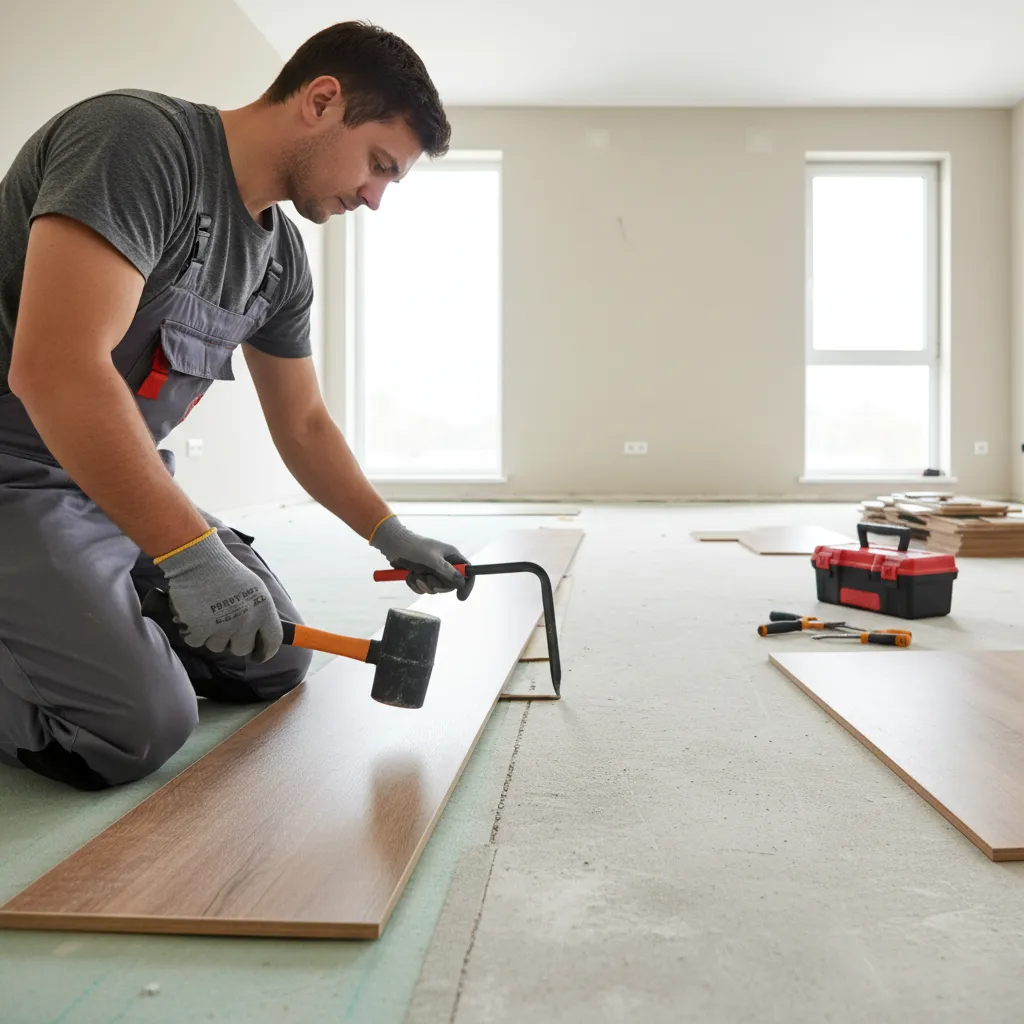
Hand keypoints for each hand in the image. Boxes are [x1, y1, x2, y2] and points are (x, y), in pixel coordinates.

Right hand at [155, 530, 283, 660]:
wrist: (199, 560)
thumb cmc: (226, 572)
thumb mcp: (255, 589)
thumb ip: (260, 612)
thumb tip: (263, 636)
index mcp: (264, 609)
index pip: (273, 641)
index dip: (266, 652)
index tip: (258, 656)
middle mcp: (247, 620)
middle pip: (242, 649)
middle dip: (233, 642)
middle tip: (224, 628)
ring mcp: (223, 625)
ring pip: (218, 647)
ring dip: (211, 635)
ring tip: (208, 613)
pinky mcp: (200, 628)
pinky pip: (196, 642)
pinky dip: (192, 632)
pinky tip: (193, 615)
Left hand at [371, 516, 473, 600]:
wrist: (393, 544)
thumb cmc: (414, 548)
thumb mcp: (433, 559)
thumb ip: (448, 571)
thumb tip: (461, 582)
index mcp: (451, 556)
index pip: (467, 571)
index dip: (466, 584)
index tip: (460, 596)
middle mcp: (444, 564)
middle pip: (450, 584)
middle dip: (437, 585)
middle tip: (428, 579)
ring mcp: (432, 570)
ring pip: (434, 587)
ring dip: (423, 584)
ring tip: (415, 573)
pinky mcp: (421, 574)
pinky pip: (423, 587)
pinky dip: (415, 584)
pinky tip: (409, 575)